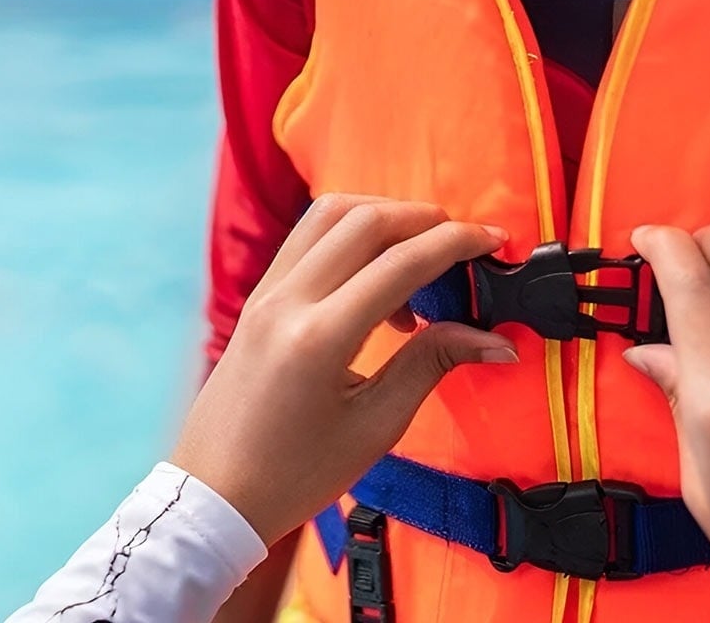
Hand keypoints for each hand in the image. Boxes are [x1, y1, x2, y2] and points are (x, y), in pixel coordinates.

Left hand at [171, 195, 515, 545]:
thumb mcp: (375, 427)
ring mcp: (264, 295)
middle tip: (463, 244)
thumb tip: (494, 340)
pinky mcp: (256, 299)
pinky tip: (377, 281)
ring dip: (383, 217)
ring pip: (328, 215)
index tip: (494, 241)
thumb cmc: (294, 475)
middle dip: (424, 218)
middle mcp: (286, 302)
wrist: (214, 494)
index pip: (401, 262)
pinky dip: (349, 237)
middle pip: (364, 219)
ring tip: (419, 260)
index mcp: (319, 338)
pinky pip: (306, 239)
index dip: (457, 242)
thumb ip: (433, 364)